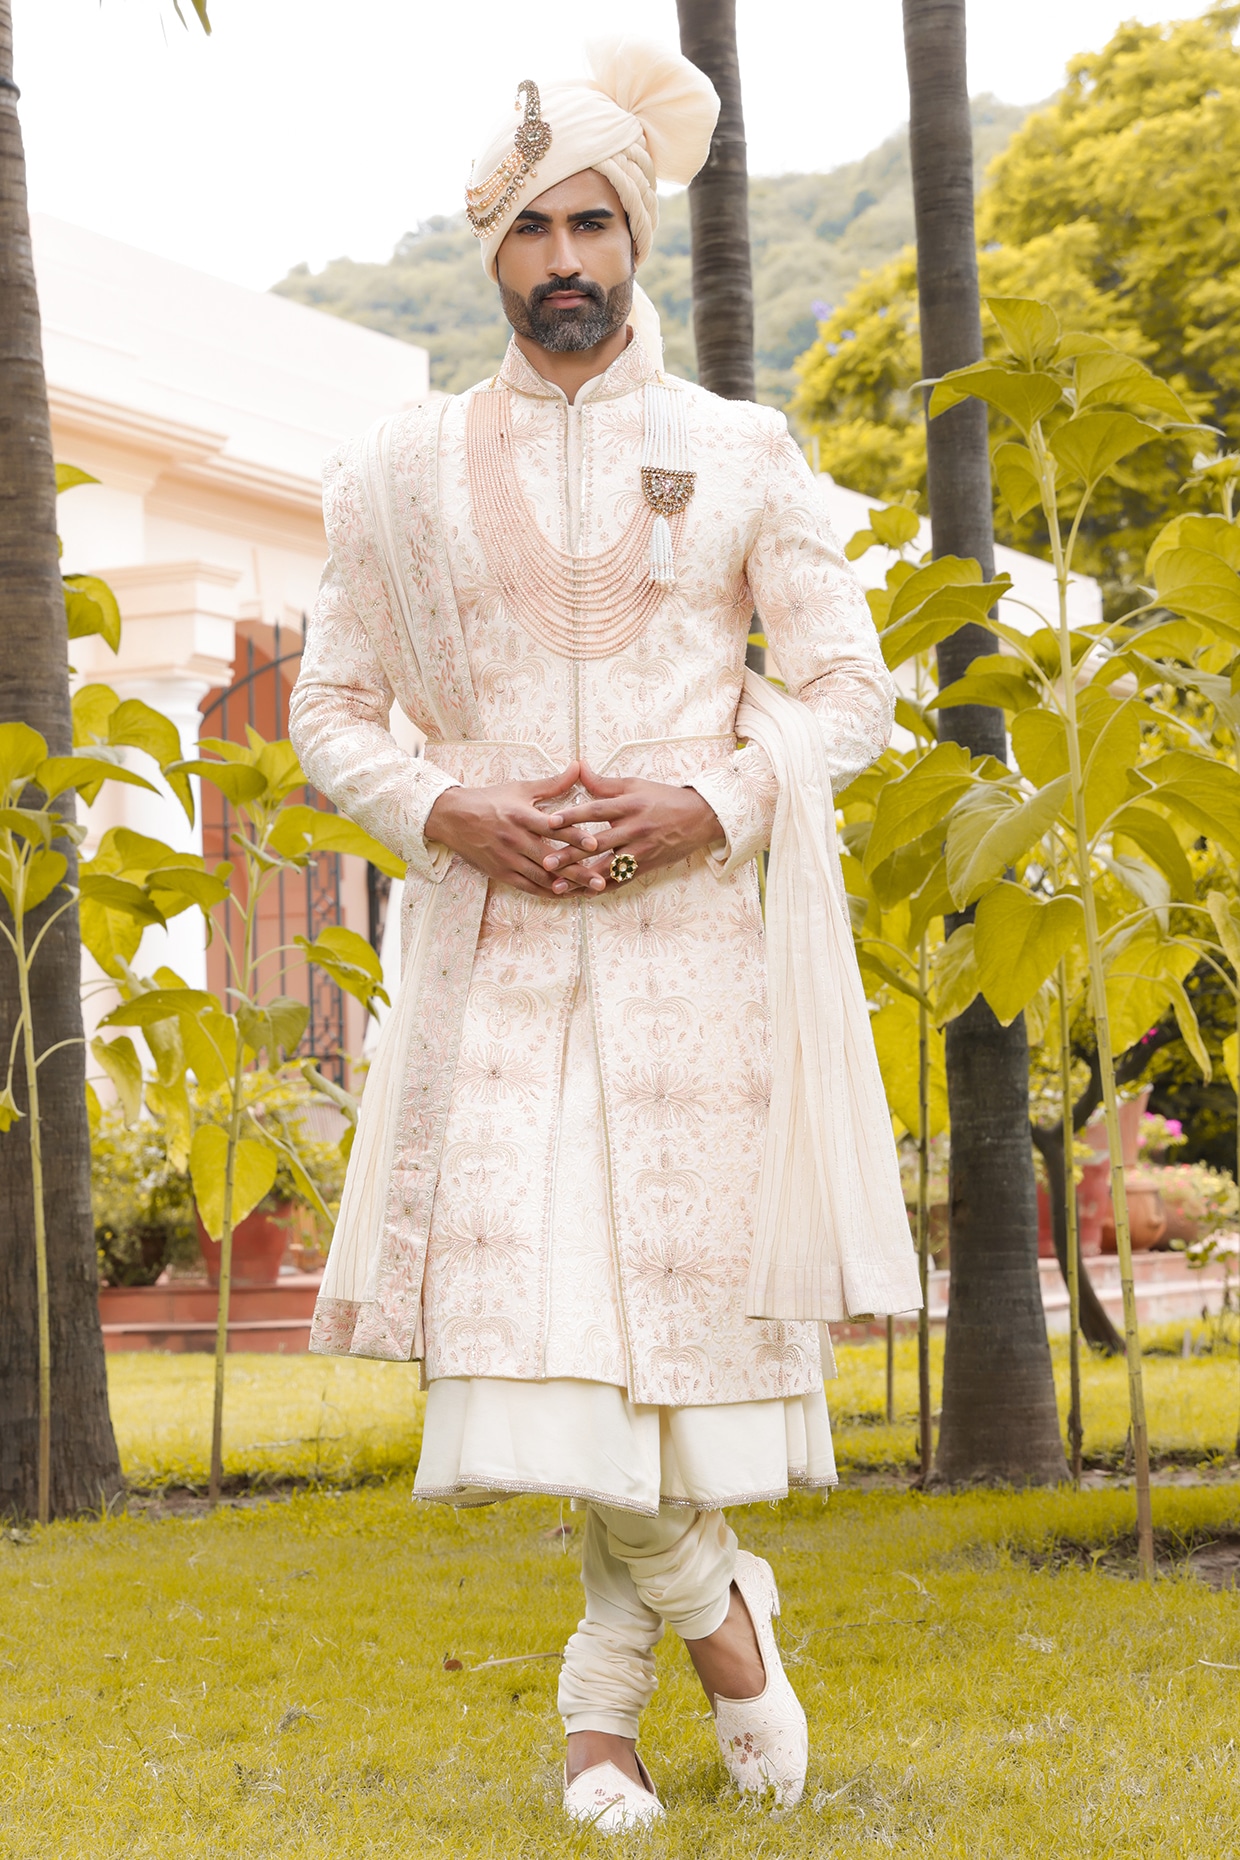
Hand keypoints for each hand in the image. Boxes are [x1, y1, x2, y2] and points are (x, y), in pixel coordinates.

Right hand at [424, 763, 603, 895]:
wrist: (452, 817)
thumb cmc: (490, 801)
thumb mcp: (521, 789)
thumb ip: (553, 783)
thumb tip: (579, 766)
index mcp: (521, 816)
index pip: (552, 828)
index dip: (573, 836)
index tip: (594, 844)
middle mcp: (514, 840)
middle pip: (551, 859)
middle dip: (577, 871)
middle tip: (601, 880)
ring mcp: (507, 859)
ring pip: (541, 878)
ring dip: (567, 886)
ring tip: (589, 891)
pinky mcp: (501, 873)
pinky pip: (528, 887)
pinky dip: (547, 892)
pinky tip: (565, 895)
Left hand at [542, 761, 721, 890]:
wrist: (700, 817)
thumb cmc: (664, 798)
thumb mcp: (635, 785)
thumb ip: (603, 782)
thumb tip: (577, 766)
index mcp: (630, 805)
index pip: (597, 810)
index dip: (573, 816)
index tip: (550, 822)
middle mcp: (635, 828)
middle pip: (598, 843)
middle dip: (571, 855)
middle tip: (546, 862)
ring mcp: (641, 850)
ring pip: (607, 867)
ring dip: (581, 878)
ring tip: (558, 886)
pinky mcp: (646, 866)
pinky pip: (620, 880)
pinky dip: (601, 887)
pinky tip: (581, 893)